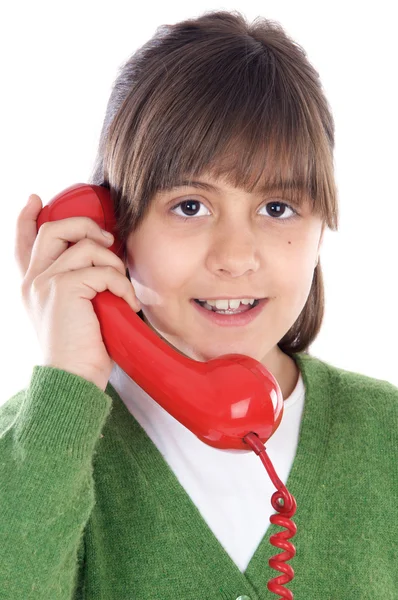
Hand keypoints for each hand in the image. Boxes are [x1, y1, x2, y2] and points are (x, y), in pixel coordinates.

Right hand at [14, 194, 140, 390]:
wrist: (71, 379)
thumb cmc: (78, 351)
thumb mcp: (72, 314)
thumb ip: (74, 287)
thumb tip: (100, 263)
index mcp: (31, 285)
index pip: (22, 242)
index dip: (27, 217)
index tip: (36, 200)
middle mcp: (33, 280)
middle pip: (54, 229)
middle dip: (86, 226)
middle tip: (107, 241)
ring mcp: (45, 282)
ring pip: (84, 245)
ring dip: (113, 262)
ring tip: (122, 285)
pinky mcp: (64, 289)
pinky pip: (103, 270)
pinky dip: (122, 284)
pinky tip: (128, 303)